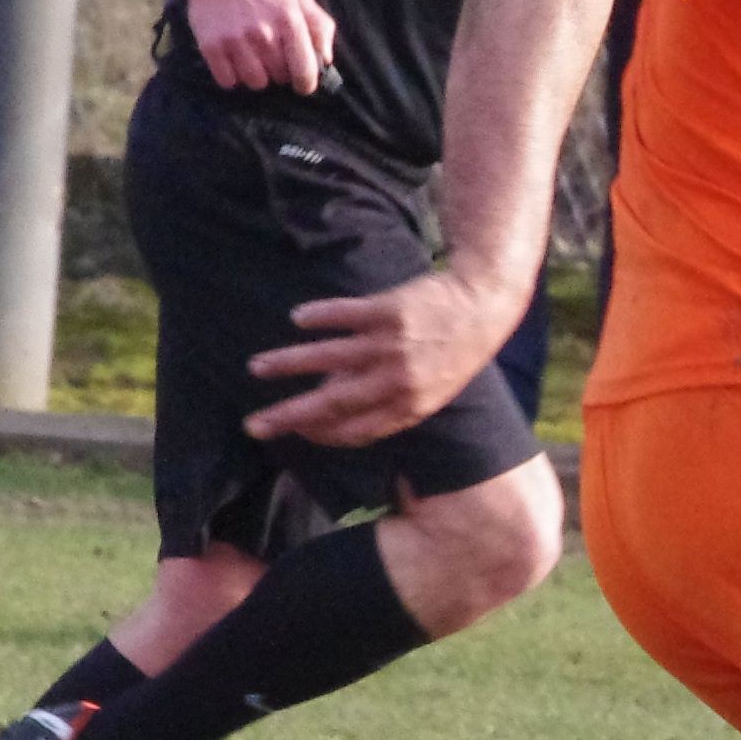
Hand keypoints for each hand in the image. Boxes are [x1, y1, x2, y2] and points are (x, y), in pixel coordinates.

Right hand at [187, 0, 339, 94]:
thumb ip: (321, 28)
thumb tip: (325, 60)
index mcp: (290, 21)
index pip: (305, 71)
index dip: (306, 83)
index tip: (303, 84)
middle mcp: (263, 33)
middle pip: (279, 78)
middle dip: (279, 71)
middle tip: (271, 55)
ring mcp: (236, 41)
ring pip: (255, 82)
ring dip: (256, 74)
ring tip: (252, 55)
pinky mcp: (211, 47)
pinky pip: (228, 81)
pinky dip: (231, 75)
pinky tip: (234, 58)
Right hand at [243, 274, 511, 448]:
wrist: (484, 305)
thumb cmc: (458, 351)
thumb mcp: (433, 388)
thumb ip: (392, 400)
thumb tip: (340, 403)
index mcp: (411, 407)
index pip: (355, 431)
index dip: (322, 434)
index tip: (296, 433)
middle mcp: (398, 380)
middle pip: (334, 403)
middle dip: (290, 416)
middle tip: (255, 425)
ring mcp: (392, 345)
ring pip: (329, 358)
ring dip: (289, 363)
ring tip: (258, 368)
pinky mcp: (388, 311)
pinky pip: (345, 315)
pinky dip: (320, 317)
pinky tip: (298, 319)